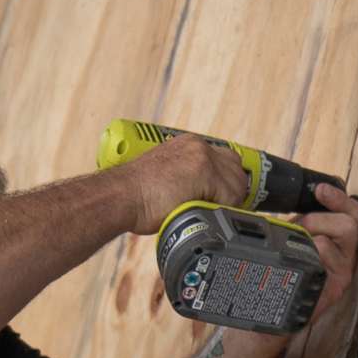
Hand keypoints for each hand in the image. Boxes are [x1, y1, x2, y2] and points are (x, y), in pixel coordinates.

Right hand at [116, 135, 249, 233]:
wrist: (120, 195)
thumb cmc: (136, 195)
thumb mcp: (167, 177)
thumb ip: (188, 179)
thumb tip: (204, 196)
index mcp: (189, 145)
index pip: (225, 160)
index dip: (227, 182)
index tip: (224, 197)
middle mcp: (198, 146)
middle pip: (236, 168)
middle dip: (233, 191)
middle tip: (221, 208)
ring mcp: (202, 157)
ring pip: (237, 183)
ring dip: (227, 202)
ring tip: (208, 212)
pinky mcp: (204, 172)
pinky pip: (231, 196)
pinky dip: (222, 208)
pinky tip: (204, 212)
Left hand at [296, 182, 357, 326]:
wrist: (277, 311)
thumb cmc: (287, 272)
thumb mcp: (296, 241)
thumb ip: (303, 223)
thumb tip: (297, 200)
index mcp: (340, 241)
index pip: (353, 213)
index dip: (339, 198)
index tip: (320, 190)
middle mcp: (347, 255)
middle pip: (350, 223)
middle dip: (320, 218)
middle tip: (301, 226)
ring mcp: (344, 271)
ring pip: (338, 236)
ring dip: (313, 233)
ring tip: (295, 246)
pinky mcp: (338, 285)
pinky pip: (327, 257)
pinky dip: (311, 253)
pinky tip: (299, 261)